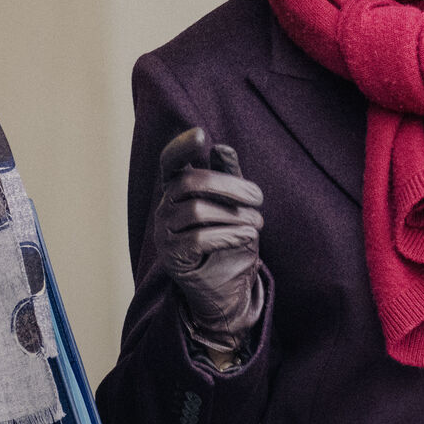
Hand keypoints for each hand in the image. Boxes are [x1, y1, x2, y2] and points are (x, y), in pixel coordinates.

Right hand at [154, 127, 264, 355]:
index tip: (201, 134)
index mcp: (177, 190)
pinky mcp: (173, 257)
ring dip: (235, 215)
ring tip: (257, 224)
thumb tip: (221, 148)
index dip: (182, 146)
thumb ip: (228, 177)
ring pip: (197, 210)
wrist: (226, 288)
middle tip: (258, 197)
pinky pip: (199, 238)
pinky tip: (249, 236)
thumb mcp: (233, 205)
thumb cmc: (230, 239)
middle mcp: (165, 208)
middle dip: (230, 186)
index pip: (170, 161)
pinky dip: (230, 234)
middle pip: (190, 181)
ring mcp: (165, 233)